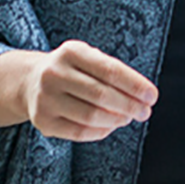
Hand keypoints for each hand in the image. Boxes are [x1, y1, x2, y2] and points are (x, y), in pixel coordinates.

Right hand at [22, 40, 157, 142]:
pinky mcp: (43, 121)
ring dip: (117, 119)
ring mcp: (46, 98)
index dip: (134, 84)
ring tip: (129, 118)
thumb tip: (141, 96)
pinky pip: (78, 132)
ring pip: (91, 115)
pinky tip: (112, 126)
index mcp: (71, 51)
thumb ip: (113, 72)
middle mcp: (54, 73)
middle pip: (101, 94)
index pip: (110, 70)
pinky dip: (100, 131)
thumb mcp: (89, 58)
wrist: (31, 82)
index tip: (152, 96)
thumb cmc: (73, 69)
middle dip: (129, 105)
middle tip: (146, 112)